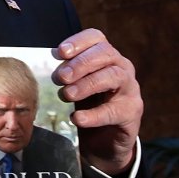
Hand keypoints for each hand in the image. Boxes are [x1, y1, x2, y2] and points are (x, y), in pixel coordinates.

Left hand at [52, 28, 142, 174]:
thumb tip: (46, 60)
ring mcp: (130, 89)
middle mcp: (122, 67)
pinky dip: (93, 115)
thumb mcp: (76, 86)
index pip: (97, 38)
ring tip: (67, 94)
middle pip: (105, 54)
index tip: (60, 52)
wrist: (105, 139)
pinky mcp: (131, 112)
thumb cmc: (89, 105)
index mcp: (106, 56)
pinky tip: (76, 118)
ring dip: (87, 84)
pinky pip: (114, 111)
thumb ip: (66, 73)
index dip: (79, 41)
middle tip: (61, 77)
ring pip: (113, 76)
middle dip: (81, 63)